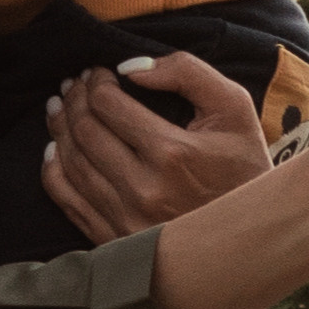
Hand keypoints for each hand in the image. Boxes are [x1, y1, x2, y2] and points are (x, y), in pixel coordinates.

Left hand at [41, 47, 271, 246]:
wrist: (254, 234)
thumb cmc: (244, 166)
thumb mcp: (234, 108)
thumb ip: (187, 73)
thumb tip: (131, 68)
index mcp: (172, 152)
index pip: (108, 105)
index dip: (96, 81)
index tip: (98, 72)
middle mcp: (143, 189)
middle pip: (85, 132)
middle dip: (75, 100)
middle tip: (75, 85)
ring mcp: (125, 220)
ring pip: (71, 164)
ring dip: (59, 129)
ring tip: (60, 108)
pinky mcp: (115, 240)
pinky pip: (68, 201)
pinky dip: (54, 172)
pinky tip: (56, 151)